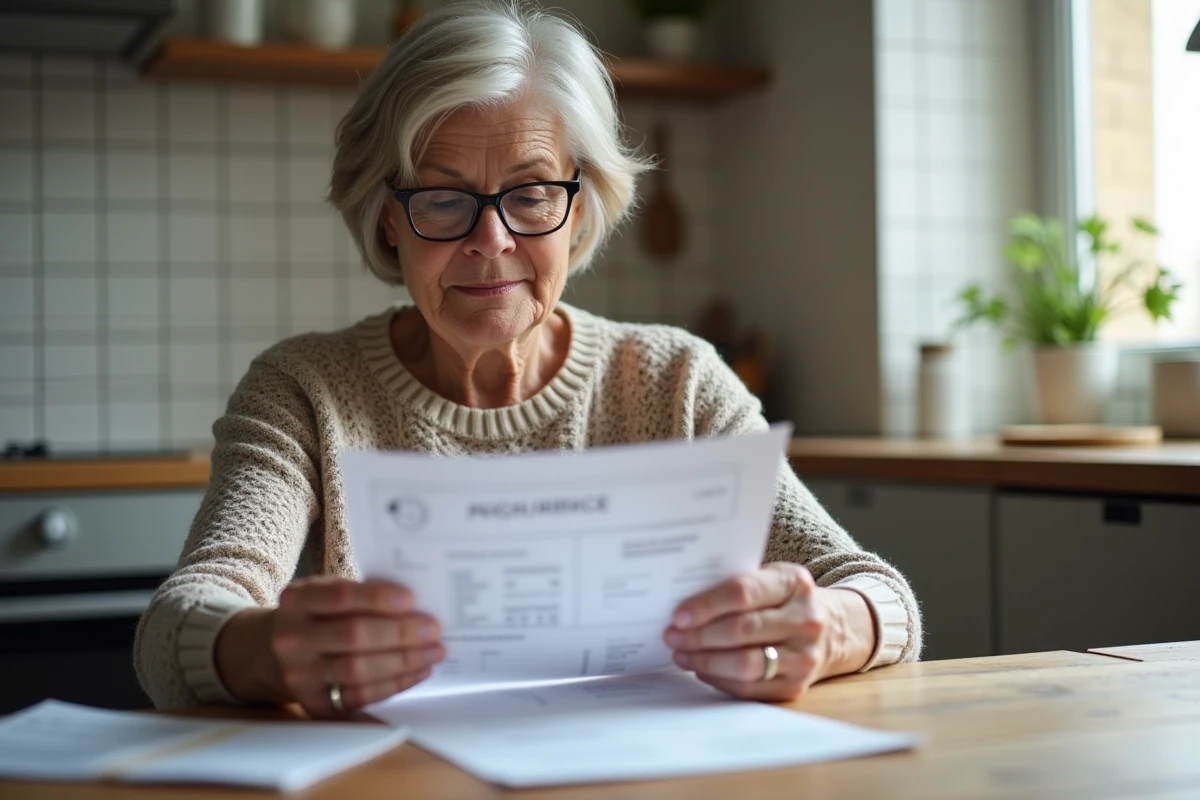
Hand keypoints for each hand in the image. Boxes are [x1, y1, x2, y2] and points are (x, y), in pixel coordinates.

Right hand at [219, 577, 444, 717]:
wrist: (269, 653)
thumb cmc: (315, 617)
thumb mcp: (323, 595)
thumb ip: (360, 596)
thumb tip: (416, 604)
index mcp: (296, 600)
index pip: (341, 596)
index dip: (378, 598)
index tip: (411, 599)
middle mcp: (292, 638)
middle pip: (353, 636)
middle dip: (400, 634)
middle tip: (434, 629)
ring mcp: (299, 675)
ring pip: (358, 670)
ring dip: (404, 662)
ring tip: (434, 652)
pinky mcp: (313, 704)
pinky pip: (360, 696)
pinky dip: (395, 683)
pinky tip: (418, 671)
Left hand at [663, 563, 873, 701]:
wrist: (831, 629)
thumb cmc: (784, 600)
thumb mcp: (770, 578)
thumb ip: (736, 585)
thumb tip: (682, 603)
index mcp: (794, 582)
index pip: (743, 593)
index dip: (706, 605)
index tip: (678, 615)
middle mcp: (806, 620)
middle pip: (741, 630)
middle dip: (699, 636)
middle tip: (671, 636)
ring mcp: (804, 656)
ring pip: (745, 664)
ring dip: (705, 661)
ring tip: (681, 653)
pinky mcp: (796, 686)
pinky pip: (748, 688)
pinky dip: (718, 679)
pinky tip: (701, 668)